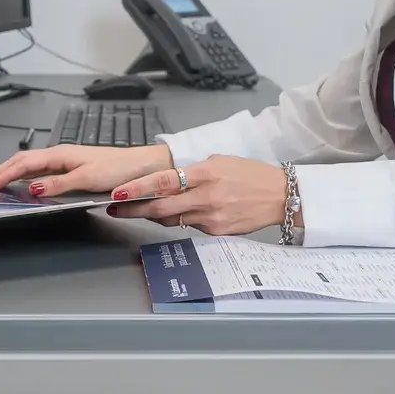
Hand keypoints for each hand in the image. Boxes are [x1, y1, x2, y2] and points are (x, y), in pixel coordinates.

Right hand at [0, 142, 171, 195]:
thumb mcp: (87, 178)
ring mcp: (67, 161)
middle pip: (25, 161)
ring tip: (0, 182)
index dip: (5, 173)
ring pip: (33, 165)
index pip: (24, 162)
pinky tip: (27, 184)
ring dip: (14, 172)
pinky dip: (29, 176)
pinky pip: (44, 171)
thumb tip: (31, 188)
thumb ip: (58, 184)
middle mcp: (61, 155)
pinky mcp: (74, 169)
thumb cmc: (118, 170)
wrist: (142, 167)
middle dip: (4, 170)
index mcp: (61, 154)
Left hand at [106, 154, 286, 235]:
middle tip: (115, 209)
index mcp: (205, 173)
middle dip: (133, 209)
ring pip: (172, 219)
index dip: (137, 189)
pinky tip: (180, 212)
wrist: (279, 196)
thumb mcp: (220, 161)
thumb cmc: (250, 174)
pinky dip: (181, 219)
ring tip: (140, 209)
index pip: (163, 182)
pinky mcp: (217, 232)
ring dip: (154, 215)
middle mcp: (206, 197)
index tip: (118, 193)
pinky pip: (190, 226)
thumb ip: (193, 171)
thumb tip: (169, 181)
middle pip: (160, 207)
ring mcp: (211, 217)